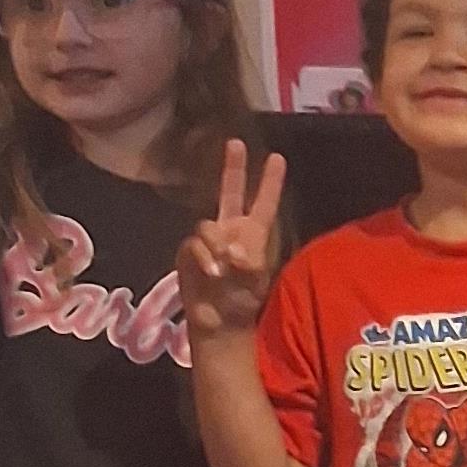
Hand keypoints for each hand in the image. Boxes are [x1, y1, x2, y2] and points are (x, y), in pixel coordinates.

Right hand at [178, 139, 287, 345]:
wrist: (220, 322)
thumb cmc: (244, 301)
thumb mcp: (255, 282)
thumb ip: (248, 263)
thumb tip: (231, 251)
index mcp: (253, 234)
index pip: (263, 203)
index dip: (270, 182)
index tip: (277, 157)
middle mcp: (230, 230)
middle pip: (230, 192)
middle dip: (233, 168)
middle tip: (236, 143)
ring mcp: (208, 240)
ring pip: (208, 225)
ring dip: (216, 245)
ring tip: (224, 269)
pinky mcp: (189, 253)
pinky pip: (194, 245)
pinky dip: (204, 258)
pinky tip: (213, 273)